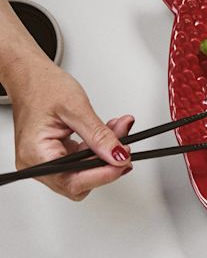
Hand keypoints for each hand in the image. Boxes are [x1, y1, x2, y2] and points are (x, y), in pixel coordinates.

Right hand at [10, 58, 133, 200]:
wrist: (30, 76)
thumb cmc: (43, 86)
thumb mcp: (77, 108)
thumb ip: (99, 135)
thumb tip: (118, 156)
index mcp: (36, 154)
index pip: (72, 181)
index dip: (101, 175)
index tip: (123, 163)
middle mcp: (37, 163)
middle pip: (79, 180)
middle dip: (105, 162)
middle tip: (125, 145)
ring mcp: (45, 160)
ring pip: (83, 170)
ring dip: (103, 153)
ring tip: (118, 130)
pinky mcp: (54, 154)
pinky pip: (80, 160)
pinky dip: (96, 147)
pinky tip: (107, 132)